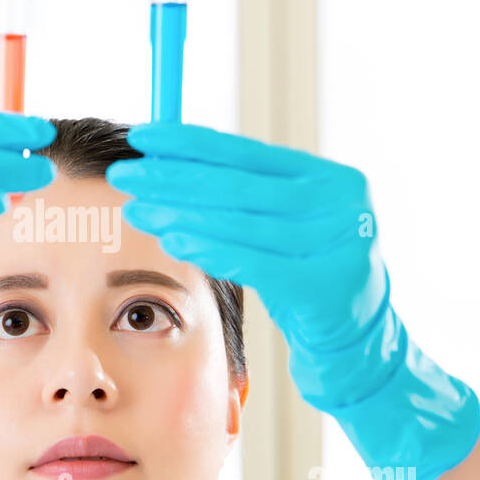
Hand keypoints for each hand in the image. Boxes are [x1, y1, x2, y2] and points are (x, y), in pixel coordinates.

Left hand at [106, 122, 479, 479]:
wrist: (355, 342)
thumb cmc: (306, 276)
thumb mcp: (286, 225)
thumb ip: (245, 194)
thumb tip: (168, 162)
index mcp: (330, 178)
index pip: (248, 152)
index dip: (190, 143)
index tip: (143, 136)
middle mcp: (339, 203)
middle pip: (238, 184)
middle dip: (174, 177)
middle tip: (124, 173)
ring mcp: (336, 245)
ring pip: (239, 223)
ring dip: (180, 213)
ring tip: (138, 208)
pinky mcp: (320, 286)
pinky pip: (251, 262)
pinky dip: (208, 248)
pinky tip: (172, 239)